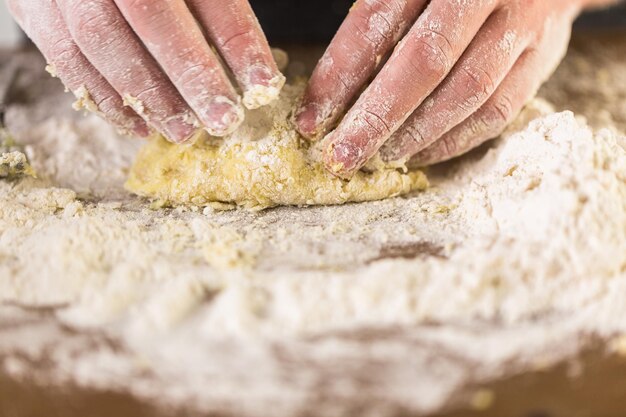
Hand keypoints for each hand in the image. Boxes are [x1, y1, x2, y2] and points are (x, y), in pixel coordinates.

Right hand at [7, 0, 284, 141]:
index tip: (264, 85)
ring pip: (101, 41)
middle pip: (150, 16)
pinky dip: (106, 98)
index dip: (238, 41)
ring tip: (184, 131)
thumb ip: (212, 4)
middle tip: (224, 120)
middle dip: (191, 75)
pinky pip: (65, 56)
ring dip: (147, 96)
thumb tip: (252, 65)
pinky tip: (141, 124)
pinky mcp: (32, 5)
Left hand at [294, 0, 585, 176]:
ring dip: (417, 134)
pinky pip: (499, 109)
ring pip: (467, 92)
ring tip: (379, 157)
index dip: (340, 74)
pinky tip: (421, 154)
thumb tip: (333, 87)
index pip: (377, 22)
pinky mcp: (544, 56)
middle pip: (425, 62)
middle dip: (377, 117)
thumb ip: (379, 15)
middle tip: (342, 156)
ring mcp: (522, 23)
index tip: (311, 118)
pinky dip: (456, 139)